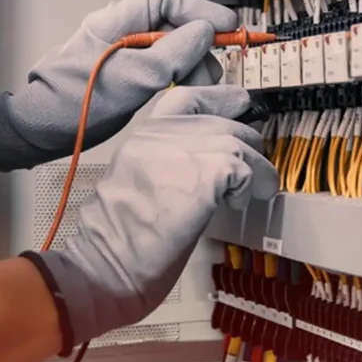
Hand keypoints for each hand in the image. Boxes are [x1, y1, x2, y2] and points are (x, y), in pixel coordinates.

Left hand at [0, 0, 238, 175]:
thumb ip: (172, 54)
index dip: (199, 8)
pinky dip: (177, 77)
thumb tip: (205, 34)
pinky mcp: (125, 75)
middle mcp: (121, 31)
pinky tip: (182, 92)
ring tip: (199, 86)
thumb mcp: (132, 79)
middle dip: (198, 43)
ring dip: (191, 64)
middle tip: (212, 69)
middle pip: (172, 22)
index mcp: (117, 20)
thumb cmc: (73, 104)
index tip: (224, 28)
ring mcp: (123, 53)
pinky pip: (160, 66)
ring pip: (170, 46)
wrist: (38, 132)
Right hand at [26, 85, 277, 344]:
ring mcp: (182, 149)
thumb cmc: (120, 239)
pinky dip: (253, 186)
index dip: (220, 100)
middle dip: (244, 146)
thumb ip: (172, 162)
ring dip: (254, 170)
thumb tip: (214, 162)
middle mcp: (161, 134)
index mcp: (143, 135)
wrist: (107, 263)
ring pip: (240, 143)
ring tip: (247, 194)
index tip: (240, 105)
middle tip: (254, 170)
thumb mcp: (140, 183)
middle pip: (222, 121)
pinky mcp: (204, 173)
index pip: (188, 98)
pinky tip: (238, 203)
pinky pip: (248, 169)